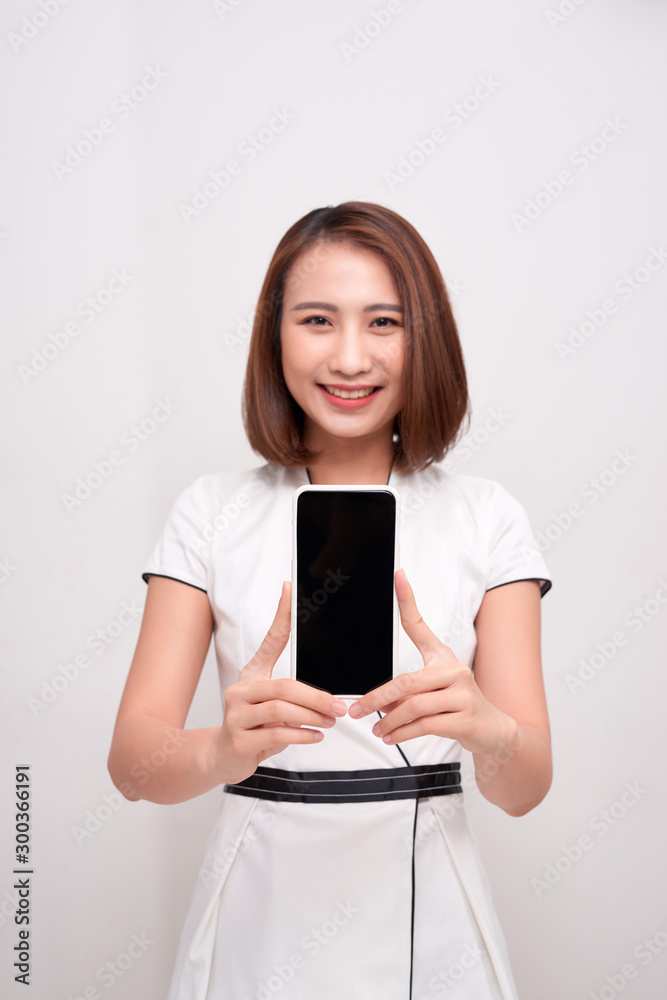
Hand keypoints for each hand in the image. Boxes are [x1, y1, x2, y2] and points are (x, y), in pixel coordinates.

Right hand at [215, 581, 347, 784]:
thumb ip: (292, 696)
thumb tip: (328, 697)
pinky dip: (301, 735)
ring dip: (312, 717)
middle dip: (316, 697)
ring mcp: (236, 716)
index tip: (289, 590)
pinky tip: (315, 735)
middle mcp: (240, 691)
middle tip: (339, 705)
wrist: (222, 757)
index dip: (281, 615)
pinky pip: (276, 734)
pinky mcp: (238, 741)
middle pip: (284, 686)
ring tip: (330, 721)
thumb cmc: (252, 727)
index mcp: (251, 675)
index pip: (270, 640)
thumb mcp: (270, 705)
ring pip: (281, 711)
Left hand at [348, 569, 516, 754]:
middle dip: (376, 699)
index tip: (399, 574)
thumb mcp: (433, 688)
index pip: (419, 624)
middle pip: (406, 683)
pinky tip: (392, 737)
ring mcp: (462, 694)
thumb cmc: (458, 704)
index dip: (408, 599)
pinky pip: (425, 726)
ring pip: (413, 708)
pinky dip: (403, 733)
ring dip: (389, 721)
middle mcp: (453, 670)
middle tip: (357, 710)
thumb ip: (406, 691)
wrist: (493, 729)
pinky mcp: (465, 718)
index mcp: (442, 657)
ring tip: (377, 729)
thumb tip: (379, 702)